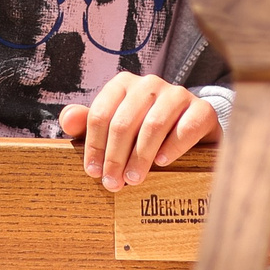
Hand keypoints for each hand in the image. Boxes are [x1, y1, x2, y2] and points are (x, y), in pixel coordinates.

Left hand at [59, 73, 219, 190]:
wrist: (191, 132)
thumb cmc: (144, 132)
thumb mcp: (115, 128)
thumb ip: (88, 123)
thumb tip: (67, 120)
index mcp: (123, 85)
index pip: (100, 114)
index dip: (93, 146)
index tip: (93, 172)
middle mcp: (149, 84)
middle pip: (124, 122)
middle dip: (115, 157)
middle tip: (113, 184)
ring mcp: (178, 94)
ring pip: (153, 125)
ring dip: (140, 157)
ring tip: (133, 180)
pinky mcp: (203, 110)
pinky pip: (185, 128)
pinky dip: (172, 147)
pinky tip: (162, 163)